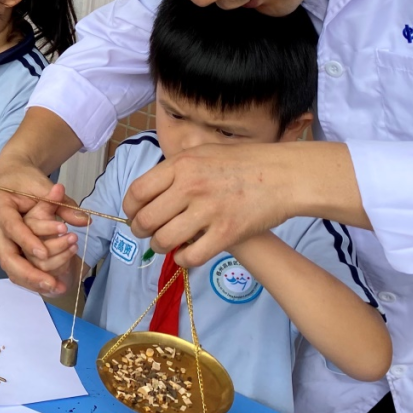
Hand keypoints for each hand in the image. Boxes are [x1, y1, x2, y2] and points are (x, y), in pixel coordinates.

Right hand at [0, 153, 86, 293]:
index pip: (11, 227)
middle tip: (51, 283)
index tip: (43, 253)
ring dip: (32, 281)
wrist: (9, 178)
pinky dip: (33, 280)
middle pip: (6, 257)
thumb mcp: (42, 185)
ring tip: (56, 288)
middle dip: (28, 273)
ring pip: (11, 268)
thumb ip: (61, 203)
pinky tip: (51, 287)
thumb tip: (85, 221)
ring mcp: (0, 241)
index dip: (27, 241)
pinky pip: (17, 270)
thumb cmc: (24, 180)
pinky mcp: (9, 249)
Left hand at [123, 142, 302, 266]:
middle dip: (140, 231)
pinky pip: (191, 256)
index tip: (132, 214)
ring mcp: (208, 211)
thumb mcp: (202, 152)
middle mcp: (189, 187)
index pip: (137, 192)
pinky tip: (185, 254)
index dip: (129, 208)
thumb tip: (150, 189)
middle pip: (146, 219)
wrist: (284, 174)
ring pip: (164, 240)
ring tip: (164, 244)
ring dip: (159, 246)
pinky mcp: (226, 233)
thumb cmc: (243, 161)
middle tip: (145, 233)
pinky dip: (182, 260)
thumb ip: (176, 169)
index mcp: (180, 165)